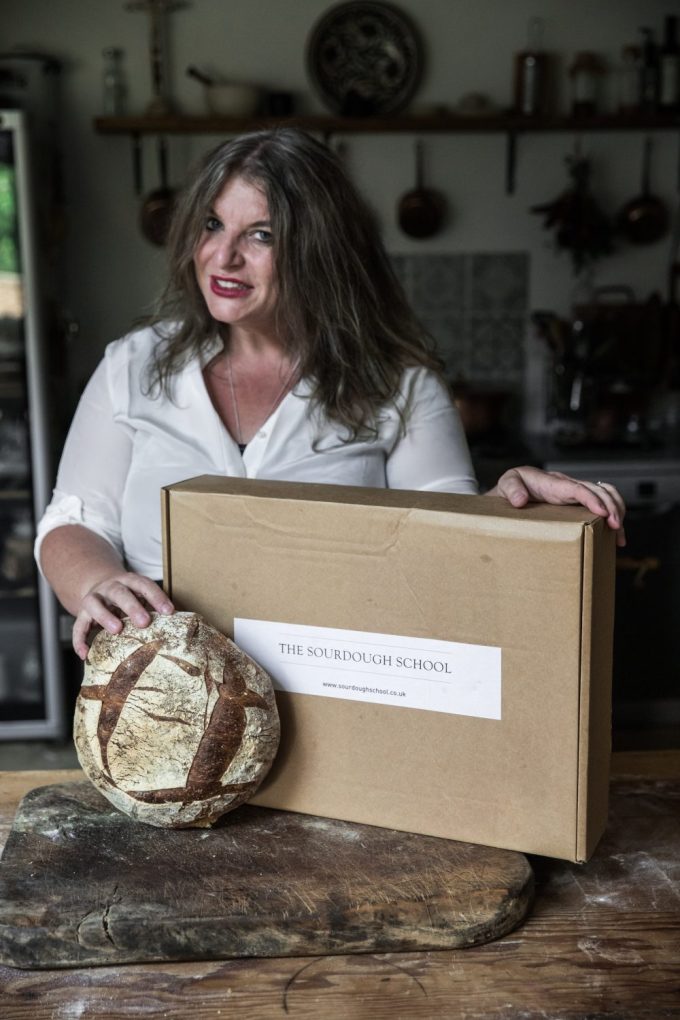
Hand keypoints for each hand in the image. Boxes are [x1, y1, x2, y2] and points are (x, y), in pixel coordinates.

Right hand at [73, 570, 173, 660]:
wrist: (100, 587)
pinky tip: (85, 654)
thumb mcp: (141, 596)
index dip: (156, 597)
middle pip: (120, 593)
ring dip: (105, 616)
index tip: (169, 611)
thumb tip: (179, 626)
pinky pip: (78, 626)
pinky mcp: (82, 614)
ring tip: (117, 630)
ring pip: (95, 604)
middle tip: (145, 622)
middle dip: (132, 607)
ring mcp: (94, 599)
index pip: (144, 585)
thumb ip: (154, 607)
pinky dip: (79, 640)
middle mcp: (110, 587)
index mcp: (129, 581)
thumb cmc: (129, 597)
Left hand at [489, 465, 626, 547]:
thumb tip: (520, 501)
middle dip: (612, 506)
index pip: (578, 488)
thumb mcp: (507, 483)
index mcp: (553, 482)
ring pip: (605, 495)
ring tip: (620, 533)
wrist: (512, 488)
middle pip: (598, 490)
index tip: (603, 513)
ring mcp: (574, 493)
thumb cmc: (512, 485)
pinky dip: (611, 516)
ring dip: (617, 510)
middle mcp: (568, 485)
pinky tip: (614, 535)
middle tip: (616, 527)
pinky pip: (599, 504)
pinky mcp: (576, 502)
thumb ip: (512, 489)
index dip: (592, 499)